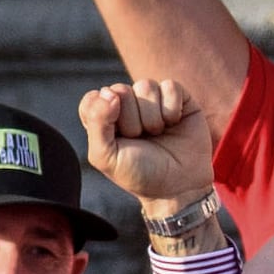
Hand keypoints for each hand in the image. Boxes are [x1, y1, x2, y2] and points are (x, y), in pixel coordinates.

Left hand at [84, 75, 221, 213]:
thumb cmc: (141, 173)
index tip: (116, 138)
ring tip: (158, 133)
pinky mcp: (178, 97)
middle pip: (120, 90)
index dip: (104, 116)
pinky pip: (170, 87)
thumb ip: (97, 123)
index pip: (93, 99)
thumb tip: (110, 92)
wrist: (179, 187)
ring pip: (146, 86)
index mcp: (104, 117)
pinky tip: (174, 124)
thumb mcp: (107, 157)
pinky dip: (172, 109)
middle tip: (141, 139)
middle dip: (131, 121)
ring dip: (153, 118)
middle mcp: (127, 104)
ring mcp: (152, 99)